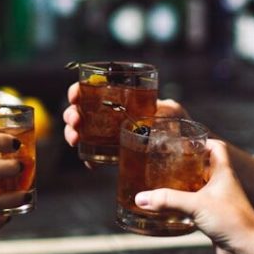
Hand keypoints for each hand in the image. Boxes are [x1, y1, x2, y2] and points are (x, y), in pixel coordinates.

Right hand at [62, 81, 188, 162]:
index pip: (92, 90)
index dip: (78, 91)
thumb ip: (168, 108)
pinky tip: (91, 163)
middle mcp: (109, 115)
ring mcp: (108, 134)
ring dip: (72, 133)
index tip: (74, 96)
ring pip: (81, 131)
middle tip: (76, 121)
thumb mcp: (172, 111)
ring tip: (75, 139)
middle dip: (71, 114)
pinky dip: (89, 158)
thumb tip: (161, 107)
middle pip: (80, 111)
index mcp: (119, 98)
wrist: (182, 146)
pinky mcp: (112, 154)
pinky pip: (94, 155)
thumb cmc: (177, 122)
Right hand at [134, 139, 253, 253]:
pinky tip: (168, 210)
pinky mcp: (213, 219)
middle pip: (203, 167)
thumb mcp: (196, 205)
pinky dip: (183, 207)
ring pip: (199, 188)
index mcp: (223, 172)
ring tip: (162, 183)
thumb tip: (141, 198)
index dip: (201, 141)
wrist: (249, 250)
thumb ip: (167, 200)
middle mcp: (222, 185)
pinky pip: (196, 208)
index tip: (182, 141)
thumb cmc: (233, 221)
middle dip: (185, 164)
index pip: (215, 147)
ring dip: (183, 186)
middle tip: (165, 162)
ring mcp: (218, 202)